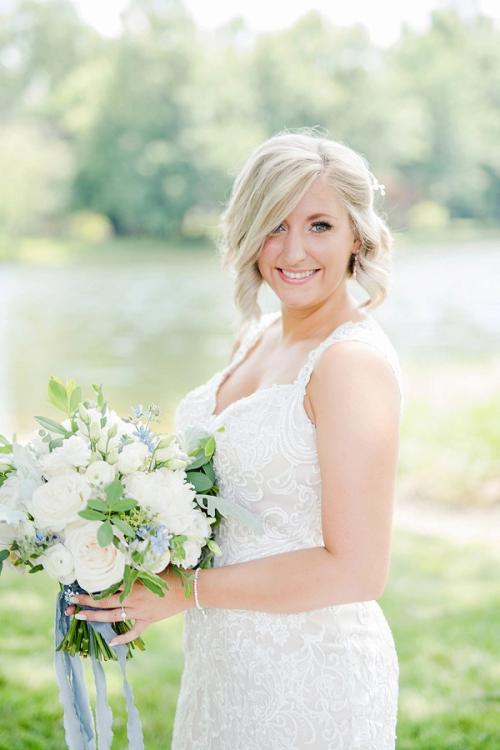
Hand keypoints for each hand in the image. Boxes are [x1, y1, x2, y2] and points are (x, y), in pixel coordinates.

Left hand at [64, 566, 194, 645]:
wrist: (193, 590)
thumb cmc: (176, 573)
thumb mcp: (154, 566)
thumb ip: (138, 565)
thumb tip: (123, 557)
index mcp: (135, 584)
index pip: (107, 588)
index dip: (91, 590)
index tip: (76, 590)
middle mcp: (134, 599)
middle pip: (105, 603)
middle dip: (86, 604)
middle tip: (71, 605)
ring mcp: (141, 613)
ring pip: (114, 617)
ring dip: (96, 618)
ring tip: (81, 617)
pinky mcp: (149, 621)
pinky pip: (133, 632)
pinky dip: (123, 638)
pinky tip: (111, 642)